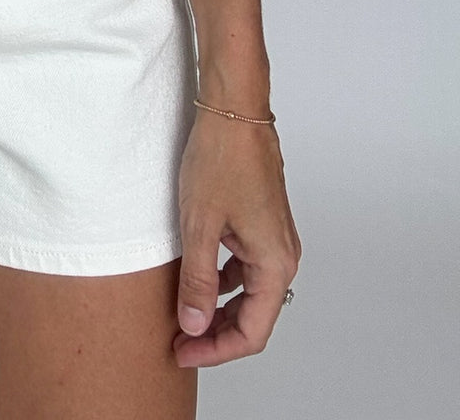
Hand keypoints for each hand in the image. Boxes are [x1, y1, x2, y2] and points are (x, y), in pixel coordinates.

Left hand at [173, 108, 300, 365]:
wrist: (234, 110)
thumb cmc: (221, 159)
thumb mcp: (200, 225)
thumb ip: (197, 280)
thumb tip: (194, 325)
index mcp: (275, 263)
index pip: (252, 331)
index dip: (216, 350)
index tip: (183, 352)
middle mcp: (283, 255)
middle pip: (254, 316)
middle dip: (216, 334)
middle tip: (178, 342)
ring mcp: (274, 238)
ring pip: (250, 292)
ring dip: (219, 308)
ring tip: (183, 314)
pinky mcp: (262, 222)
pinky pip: (246, 267)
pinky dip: (223, 281)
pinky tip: (198, 279)